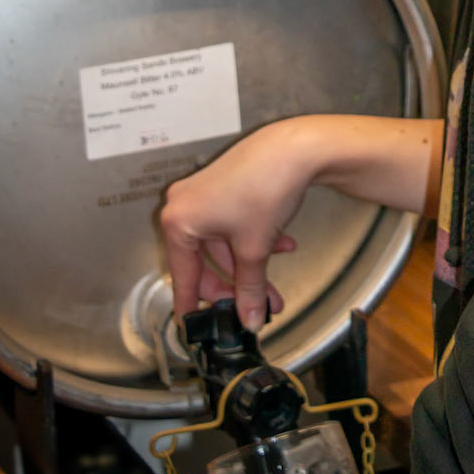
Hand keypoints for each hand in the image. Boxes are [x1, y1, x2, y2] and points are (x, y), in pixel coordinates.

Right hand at [160, 121, 314, 329]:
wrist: (295, 147)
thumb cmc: (264, 191)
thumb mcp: (254, 249)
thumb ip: (249, 289)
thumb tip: (249, 319)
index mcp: (178, 221)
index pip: (184, 276)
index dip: (193, 305)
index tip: (196, 326)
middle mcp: (184, 204)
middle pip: (204, 260)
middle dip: (234, 284)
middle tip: (255, 306)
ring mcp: (204, 192)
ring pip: (223, 242)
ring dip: (250, 263)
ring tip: (276, 284)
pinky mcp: (224, 183)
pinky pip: (232, 222)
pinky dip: (253, 238)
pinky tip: (283, 244)